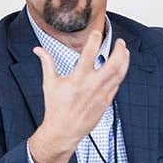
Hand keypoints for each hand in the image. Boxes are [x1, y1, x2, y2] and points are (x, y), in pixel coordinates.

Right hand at [28, 30, 128, 162]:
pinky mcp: (106, 102)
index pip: (89, 53)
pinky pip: (117, 84)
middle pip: (113, 63)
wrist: (63, 130)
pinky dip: (121, 73)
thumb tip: (38, 50)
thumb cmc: (56, 108)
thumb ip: (47, 63)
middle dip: (119, 50)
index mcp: (78, 79)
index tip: (96, 32)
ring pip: (119, 73)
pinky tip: (121, 67)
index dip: (95, 39)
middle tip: (120, 42)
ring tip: (124, 51)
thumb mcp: (50, 83)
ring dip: (124, 60)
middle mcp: (92, 85)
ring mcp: (101, 94)